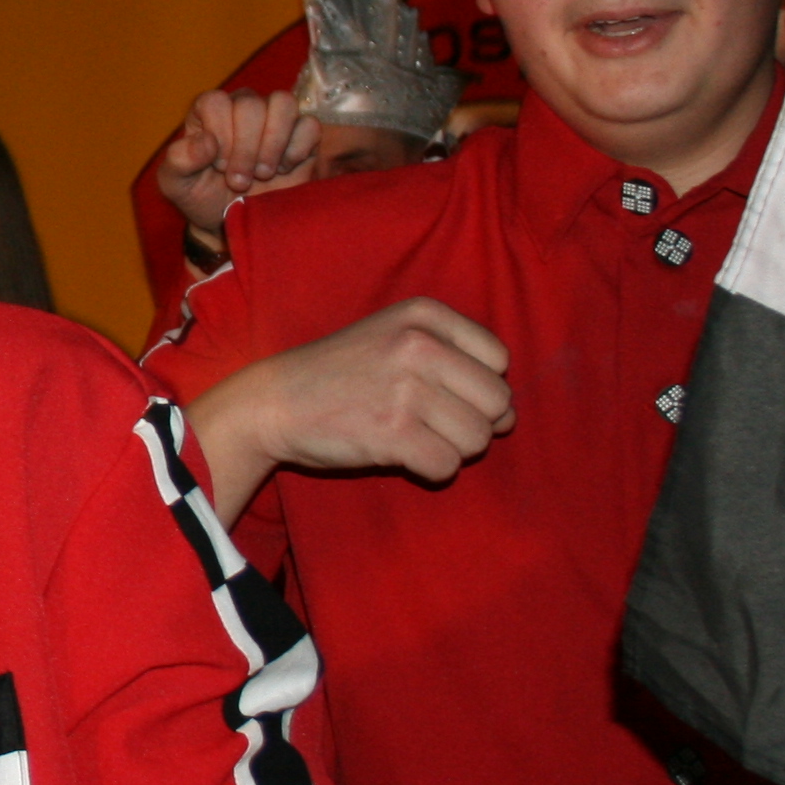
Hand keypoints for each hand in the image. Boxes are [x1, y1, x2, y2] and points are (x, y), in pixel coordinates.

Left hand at [156, 88, 318, 254]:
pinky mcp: (303, 135)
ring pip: (283, 103)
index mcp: (209, 111)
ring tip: (263, 172)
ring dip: (273, 142)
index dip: (220, 135)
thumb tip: (206, 142)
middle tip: (239, 180)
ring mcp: (275, 119)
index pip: (216, 101)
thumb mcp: (177, 184)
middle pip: (250, 104)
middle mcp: (243, 107)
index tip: (218, 166)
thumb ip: (180, 160)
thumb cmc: (202, 196)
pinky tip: (285, 170)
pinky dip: (297, 150)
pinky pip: (309, 125)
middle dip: (245, 148)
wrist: (233, 222)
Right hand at [189, 296, 513, 499]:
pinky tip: (401, 455)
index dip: (477, 386)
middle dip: (473, 422)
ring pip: (478, 439)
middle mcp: (419, 345)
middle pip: (499, 402)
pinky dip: (431, 470)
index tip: (440, 392)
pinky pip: (448, 466)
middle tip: (431, 423)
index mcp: (424, 314)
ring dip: (451, 448)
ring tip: (413, 436)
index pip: (499, 360)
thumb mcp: (393, 334)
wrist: (274, 402)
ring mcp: (406, 389)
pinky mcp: (393, 433)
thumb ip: (453, 357)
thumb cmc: (341, 373)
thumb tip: (509, 415)